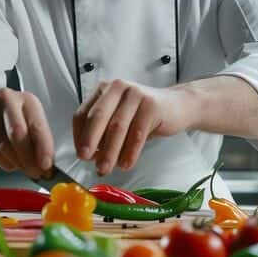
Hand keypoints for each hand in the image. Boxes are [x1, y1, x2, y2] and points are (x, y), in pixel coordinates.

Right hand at [0, 88, 54, 178]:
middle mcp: (6, 101)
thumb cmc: (18, 120)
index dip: (43, 148)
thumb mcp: (34, 124)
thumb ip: (42, 143)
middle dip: (27, 159)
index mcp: (27, 100)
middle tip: (33, 172)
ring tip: (19, 165)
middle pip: (16, 134)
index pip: (36, 126)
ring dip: (13, 163)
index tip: (46, 166)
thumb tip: (46, 167)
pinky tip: (4, 158)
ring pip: (0, 147)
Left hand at [72, 80, 191, 175]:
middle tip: (85, 159)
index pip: (83, 113)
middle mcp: (117, 87)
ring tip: (106, 168)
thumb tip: (89, 156)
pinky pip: (137, 133)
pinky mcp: (152, 105)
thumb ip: (104, 133)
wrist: (178, 106)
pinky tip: (125, 164)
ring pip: (117, 127)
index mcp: (104, 90)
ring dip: (109, 152)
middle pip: (98, 117)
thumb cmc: (144, 116)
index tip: (80, 154)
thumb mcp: (120, 120)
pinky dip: (129, 152)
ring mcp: (135, 94)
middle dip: (90, 141)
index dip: (79, 135)